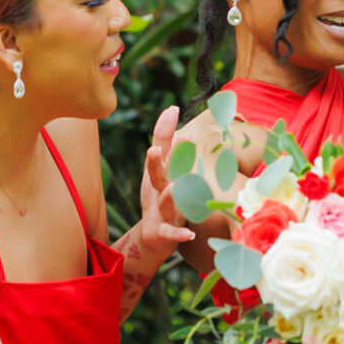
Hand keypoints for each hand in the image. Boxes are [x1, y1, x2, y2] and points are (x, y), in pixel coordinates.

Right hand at [132, 105, 195, 264]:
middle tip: (155, 150)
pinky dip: (177, 234)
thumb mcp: (163, 167)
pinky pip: (170, 234)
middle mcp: (158, 190)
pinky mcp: (162, 232)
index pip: (161, 150)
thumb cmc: (160, 195)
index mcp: (159, 173)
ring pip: (164, 204)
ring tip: (176, 186)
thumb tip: (172, 108)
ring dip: (169, 196)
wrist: (154, 236)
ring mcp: (160, 211)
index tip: (174, 110)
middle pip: (156, 175)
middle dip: (154, 163)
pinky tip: (189, 234)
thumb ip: (167, 140)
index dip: (165, 132)